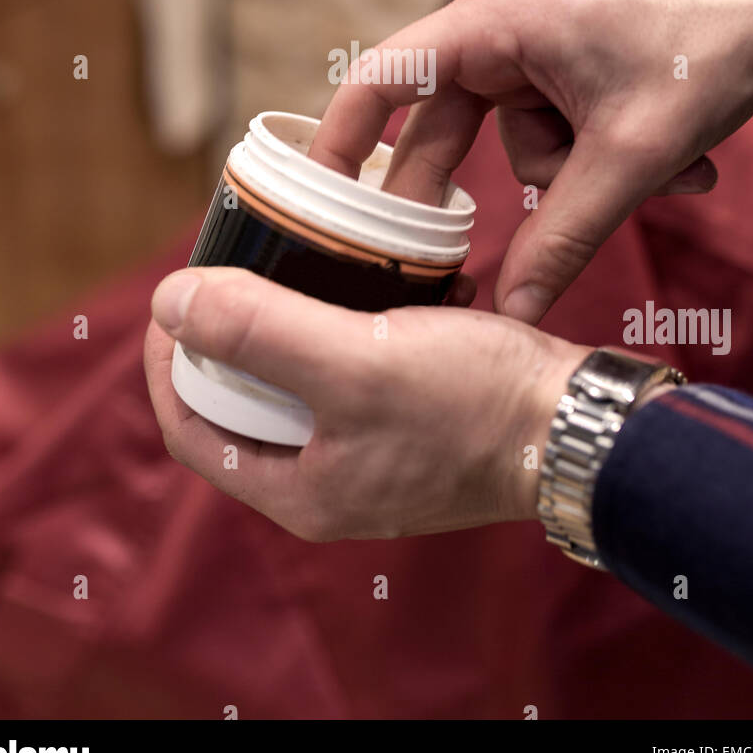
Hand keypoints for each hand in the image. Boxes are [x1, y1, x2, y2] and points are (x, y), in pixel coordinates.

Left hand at [144, 267, 589, 539]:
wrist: (584, 423)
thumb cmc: (476, 402)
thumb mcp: (356, 360)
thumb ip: (258, 332)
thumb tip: (167, 299)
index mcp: (300, 491)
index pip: (192, 429)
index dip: (171, 361)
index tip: (179, 293)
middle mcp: (330, 484)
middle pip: (244, 404)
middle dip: (233, 334)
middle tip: (237, 267)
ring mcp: (375, 458)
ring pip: (303, 383)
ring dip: (296, 321)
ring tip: (304, 262)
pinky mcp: (415, 427)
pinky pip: (357, 373)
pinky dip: (354, 325)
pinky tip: (376, 281)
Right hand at [309, 0, 752, 322]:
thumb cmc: (708, 43)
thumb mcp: (630, 156)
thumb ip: (564, 236)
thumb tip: (512, 306)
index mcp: (492, 24)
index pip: (379, 79)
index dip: (337, 141)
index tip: (313, 202)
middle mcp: (497, 24)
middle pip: (445, 125)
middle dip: (483, 189)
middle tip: (461, 260)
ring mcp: (532, 38)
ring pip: (514, 137)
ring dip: (580, 173)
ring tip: (664, 172)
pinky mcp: (564, 53)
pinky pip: (552, 123)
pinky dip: (602, 152)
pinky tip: (676, 160)